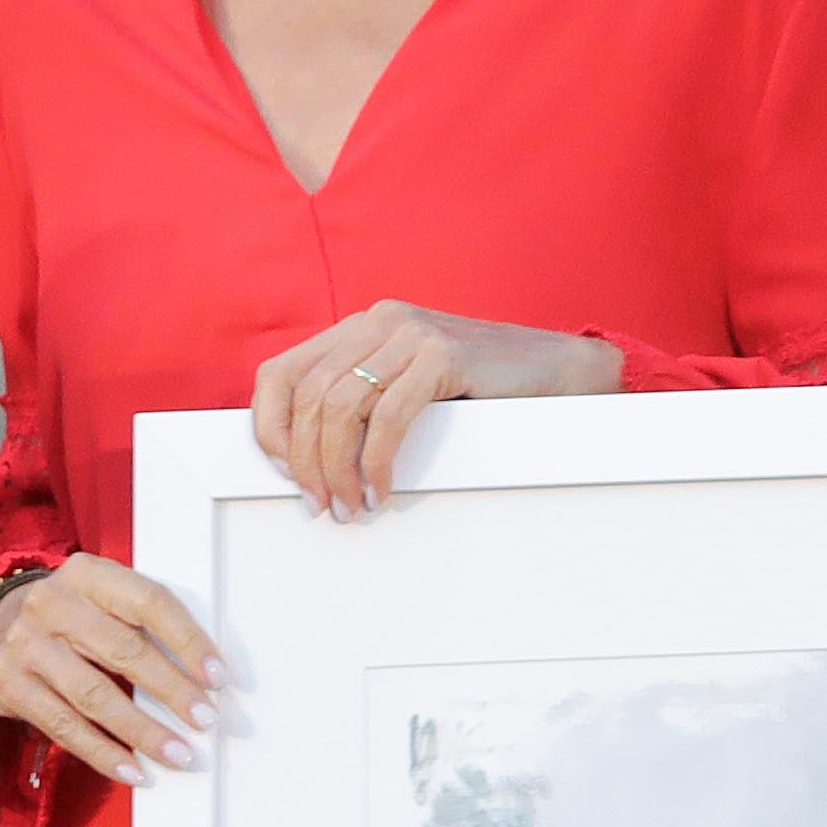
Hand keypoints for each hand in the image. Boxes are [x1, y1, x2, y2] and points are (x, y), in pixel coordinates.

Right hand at [0, 555, 214, 787]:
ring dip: (142, 732)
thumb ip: (142, 620)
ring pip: (94, 696)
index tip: (218, 676)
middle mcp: (51, 604)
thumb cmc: (71, 611)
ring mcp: (24, 645)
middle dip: (172, 690)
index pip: (149, 603)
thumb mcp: (102, 595)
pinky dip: (102, 753)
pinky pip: (63, 726)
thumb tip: (203, 674)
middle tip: (205, 720)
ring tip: (178, 754)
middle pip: (124, 652)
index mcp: (87, 574)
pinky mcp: (7, 684)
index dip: (188, 641)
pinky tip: (133, 770)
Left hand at [252, 301, 621, 519]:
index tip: (282, 472)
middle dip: (305, 460)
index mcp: (361, 326)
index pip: (282, 371)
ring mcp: (412, 332)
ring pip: (342, 404)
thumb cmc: (482, 390)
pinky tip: (383, 490)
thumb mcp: (407, 386)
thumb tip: (306, 459)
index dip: (269, 426)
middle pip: (309, 394)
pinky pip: (389, 416)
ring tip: (349, 505)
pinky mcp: (442, 354)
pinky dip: (377, 462)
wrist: (557, 370)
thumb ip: (363, 401)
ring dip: (337, 467)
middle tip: (320, 504)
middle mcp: (380, 320)